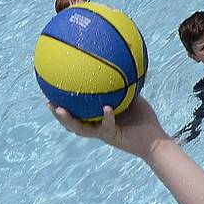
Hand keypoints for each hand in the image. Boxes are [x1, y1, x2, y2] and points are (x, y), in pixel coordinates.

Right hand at [49, 95, 170, 161]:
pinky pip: (107, 126)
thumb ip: (123, 84)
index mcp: (97, 119)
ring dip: (69, 120)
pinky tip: (106, 108)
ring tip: (60, 110)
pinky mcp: (113, 136)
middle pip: (71, 123)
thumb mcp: (132, 96)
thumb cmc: (144, 119)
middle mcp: (96, 127)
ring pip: (80, 129)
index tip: (52, 93)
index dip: (64, 105)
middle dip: (58, 114)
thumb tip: (118, 63)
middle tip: (48, 103)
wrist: (155, 140)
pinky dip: (107, 116)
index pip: (77, 113)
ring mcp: (103, 133)